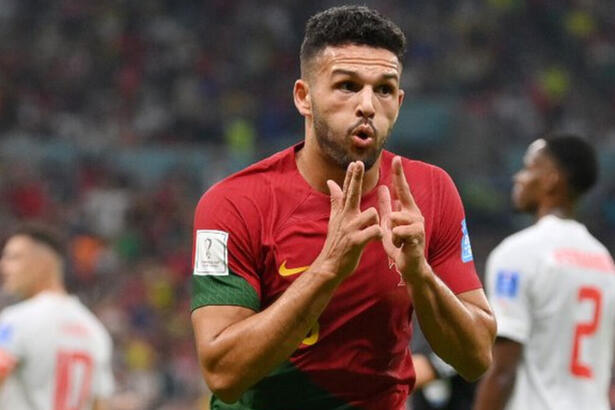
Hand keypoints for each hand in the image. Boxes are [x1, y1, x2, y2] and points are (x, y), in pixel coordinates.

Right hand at [313, 161, 382, 279]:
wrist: (330, 265)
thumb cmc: (337, 242)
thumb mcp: (335, 220)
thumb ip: (336, 200)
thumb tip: (331, 182)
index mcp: (343, 212)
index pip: (348, 190)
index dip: (352, 176)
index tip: (355, 162)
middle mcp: (346, 218)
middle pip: (353, 194)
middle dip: (356, 178)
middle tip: (358, 163)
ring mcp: (350, 229)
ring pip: (371, 214)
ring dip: (376, 221)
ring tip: (371, 231)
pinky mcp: (356, 241)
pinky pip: (374, 231)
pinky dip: (378, 234)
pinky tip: (375, 238)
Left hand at [378, 156, 427, 281]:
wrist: (409, 265)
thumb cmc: (400, 243)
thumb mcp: (389, 222)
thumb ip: (386, 206)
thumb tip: (383, 187)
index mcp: (407, 210)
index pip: (402, 188)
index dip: (399, 174)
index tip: (396, 158)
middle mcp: (415, 214)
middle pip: (399, 203)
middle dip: (392, 216)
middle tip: (394, 231)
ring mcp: (418, 224)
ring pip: (396, 217)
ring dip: (392, 232)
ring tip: (397, 241)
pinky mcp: (417, 236)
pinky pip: (398, 230)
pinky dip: (394, 239)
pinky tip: (400, 247)